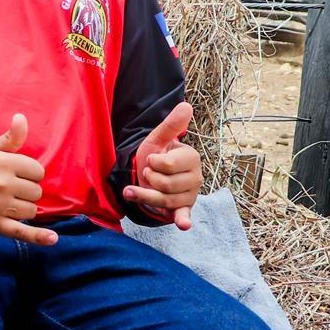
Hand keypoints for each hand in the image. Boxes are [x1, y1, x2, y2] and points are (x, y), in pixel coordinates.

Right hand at [0, 114, 57, 245]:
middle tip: (10, 190)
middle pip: (36, 192)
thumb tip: (22, 118)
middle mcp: (4, 184)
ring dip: (25, 208)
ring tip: (9, 204)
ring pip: (32, 210)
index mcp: (4, 163)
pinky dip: (38, 237)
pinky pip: (22, 232)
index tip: (18, 175)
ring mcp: (0, 206)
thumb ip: (10, 138)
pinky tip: (52, 239)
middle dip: (27, 191)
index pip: (37, 171)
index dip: (30, 173)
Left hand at [124, 102, 201, 230]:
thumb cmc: (154, 156)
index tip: (151, 161)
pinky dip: (184, 220)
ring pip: (164, 200)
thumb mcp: (158, 139)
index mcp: (191, 158)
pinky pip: (185, 215)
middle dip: (149, 179)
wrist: (146, 176)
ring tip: (134, 189)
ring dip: (143, 195)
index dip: (153, 163)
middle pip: (165, 184)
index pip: (168, 165)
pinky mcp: (182, 209)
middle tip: (147, 174)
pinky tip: (183, 225)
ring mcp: (190, 195)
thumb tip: (186, 105)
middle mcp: (195, 178)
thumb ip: (171, 125)